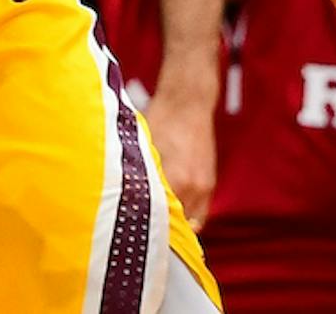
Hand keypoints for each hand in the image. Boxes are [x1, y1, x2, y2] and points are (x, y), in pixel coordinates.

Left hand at [143, 89, 216, 226]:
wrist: (187, 102)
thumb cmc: (159, 120)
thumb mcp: (142, 148)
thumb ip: (138, 176)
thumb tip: (126, 198)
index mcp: (174, 179)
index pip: (161, 218)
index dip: (147, 227)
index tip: (135, 233)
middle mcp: (192, 187)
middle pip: (177, 224)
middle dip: (161, 228)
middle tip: (143, 232)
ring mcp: (204, 186)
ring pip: (192, 221)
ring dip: (177, 223)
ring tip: (158, 223)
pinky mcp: (209, 182)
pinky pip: (201, 211)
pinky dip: (188, 214)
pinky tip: (173, 211)